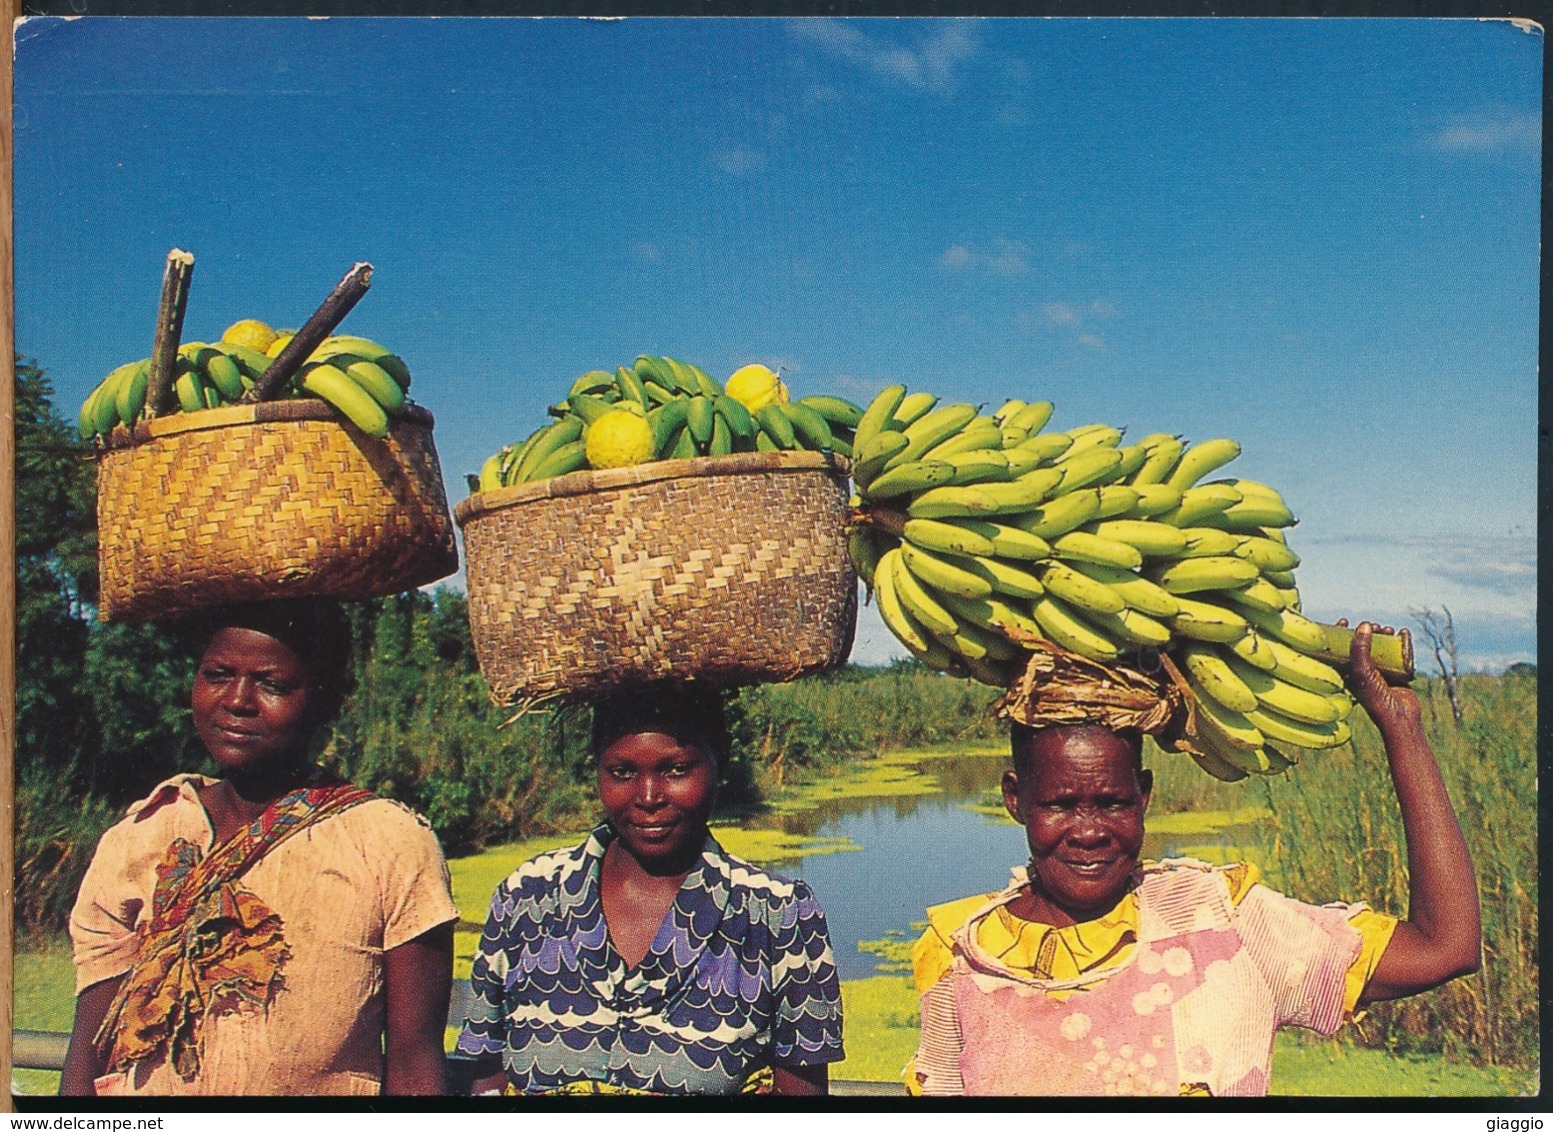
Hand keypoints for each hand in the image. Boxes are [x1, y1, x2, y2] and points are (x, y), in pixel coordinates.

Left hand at [1342, 620, 1422, 734]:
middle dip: (1366, 632)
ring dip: (1383, 636)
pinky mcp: (1397, 673)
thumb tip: (1364, 625)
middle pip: (1361, 645)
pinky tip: (1403, 633)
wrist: (1400, 716)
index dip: (1339, 634)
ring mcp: (1380, 672)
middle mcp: (1362, 672)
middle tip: (1372, 626)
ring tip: (1387, 630)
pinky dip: (1401, 642)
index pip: (1339, 649)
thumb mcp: (1361, 670)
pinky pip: (1399, 653)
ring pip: (1380, 648)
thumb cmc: (1374, 696)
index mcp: (1347, 673)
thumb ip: (1360, 647)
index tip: (1345, 621)